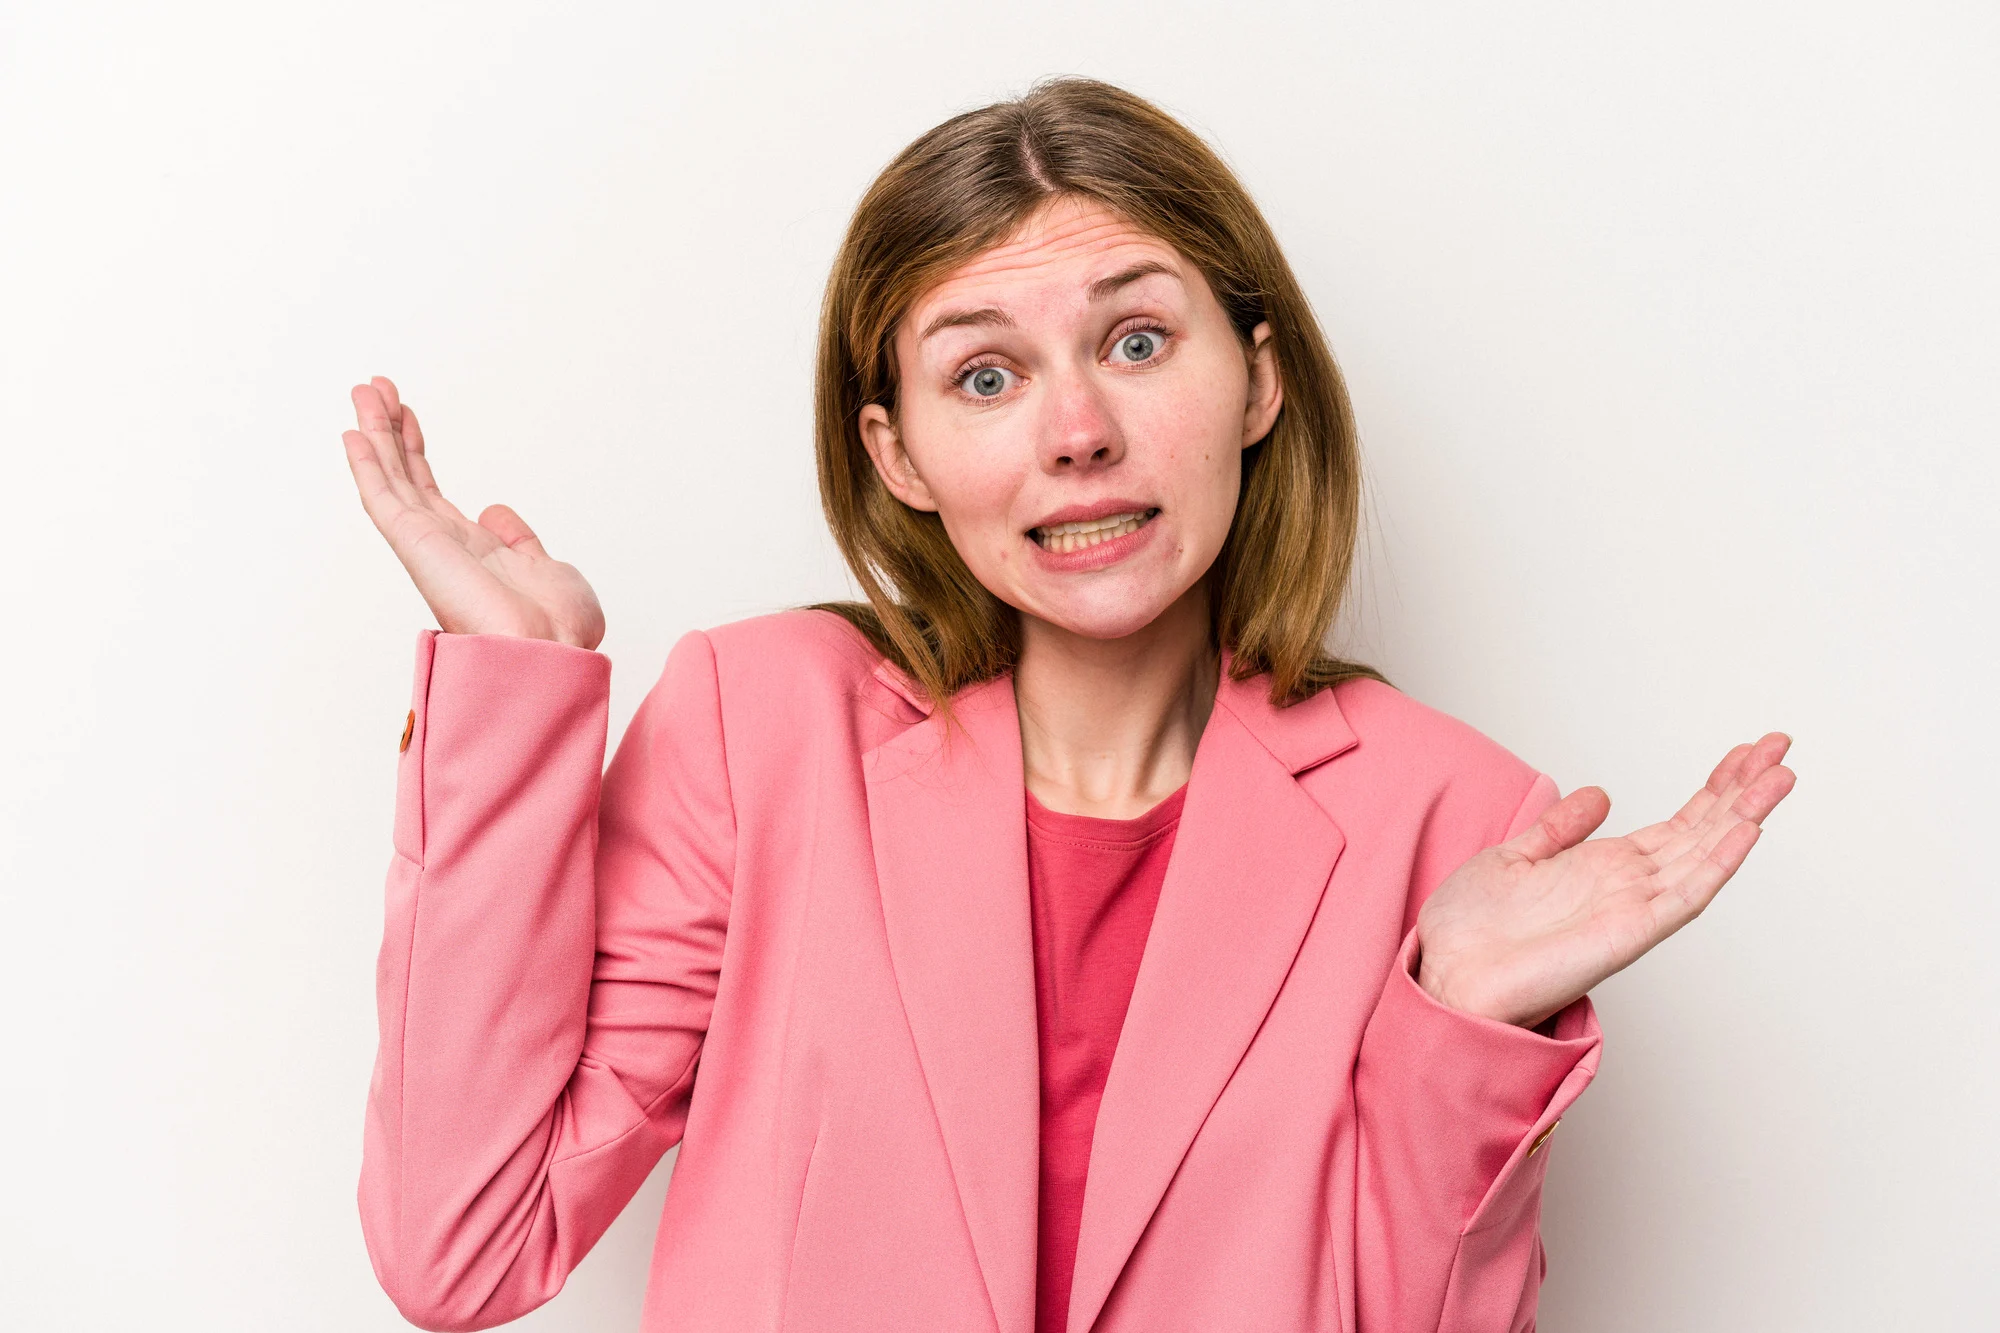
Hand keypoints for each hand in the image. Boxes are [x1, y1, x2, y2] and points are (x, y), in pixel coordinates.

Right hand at [341, 376, 605, 648]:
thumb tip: (496, 513)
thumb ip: (521, 541)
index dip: (417, 451)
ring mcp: (428, 546)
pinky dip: (367, 467)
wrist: (552, 652)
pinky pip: (383, 501)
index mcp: (473, 552)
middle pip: (405, 477)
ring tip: (364, 390)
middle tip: (375, 388)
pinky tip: (354, 434)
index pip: (432, 492)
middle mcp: (444, 547)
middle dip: (388, 431)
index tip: (408, 416)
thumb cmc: (559, 629)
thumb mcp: (549, 569)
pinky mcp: (416, 547)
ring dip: (374, 435)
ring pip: (390, 480)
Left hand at [1414, 733, 1797, 1029]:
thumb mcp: (1517, 856)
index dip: (1716, 787)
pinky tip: (1745, 830)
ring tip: (1781, 776)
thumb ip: (1561, 828)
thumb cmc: (1472, 929)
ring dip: (1744, 816)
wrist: (1444, 972)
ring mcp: (1633, 910)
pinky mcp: (1628, 934)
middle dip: (1744, 789)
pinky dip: (1716, 864)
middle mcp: (1629, 888)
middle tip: (1780, 747)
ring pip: (1704, 856)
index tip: (1747, 752)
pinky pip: (1683, 896)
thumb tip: (1599, 794)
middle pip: (1703, 832)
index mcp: (1606, 869)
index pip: (1678, 823)